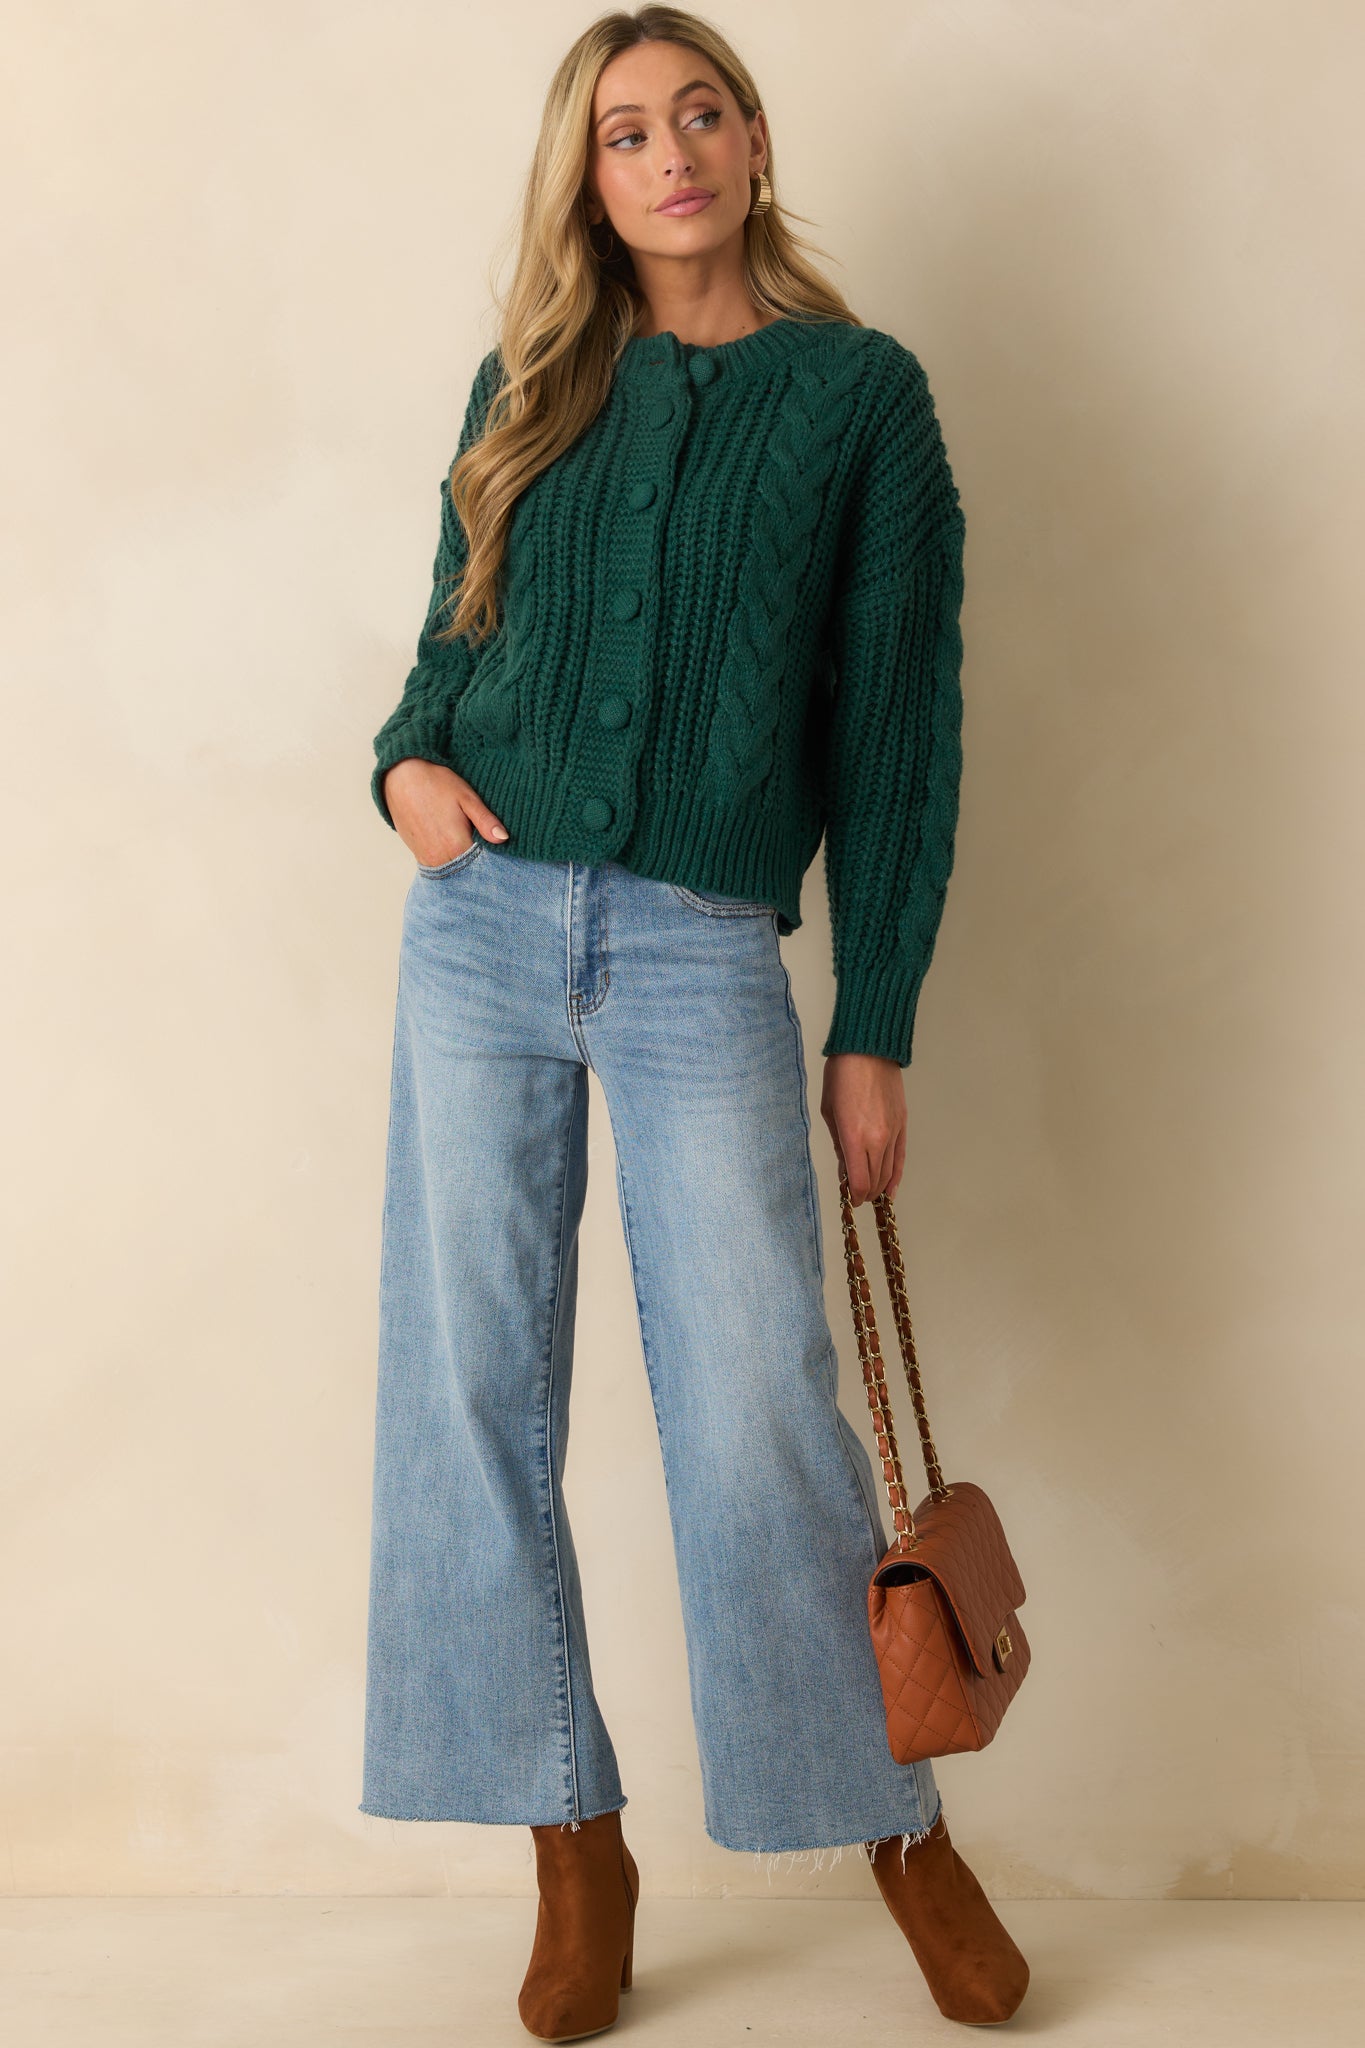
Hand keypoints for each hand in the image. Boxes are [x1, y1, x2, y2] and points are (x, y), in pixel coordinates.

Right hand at [383, 758, 508, 866]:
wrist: (401, 777)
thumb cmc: (436, 783)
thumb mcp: (466, 798)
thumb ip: (486, 821)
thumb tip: (504, 838)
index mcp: (456, 845)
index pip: (483, 863)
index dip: (492, 856)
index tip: (497, 846)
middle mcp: (440, 857)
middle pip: (467, 868)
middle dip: (477, 860)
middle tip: (480, 840)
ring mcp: (427, 858)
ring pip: (453, 868)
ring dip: (462, 859)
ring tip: (463, 838)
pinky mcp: (418, 854)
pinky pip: (439, 864)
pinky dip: (448, 858)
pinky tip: (451, 842)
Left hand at [820, 1053, 905, 1204]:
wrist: (868, 1051)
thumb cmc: (841, 1076)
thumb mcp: (829, 1112)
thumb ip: (838, 1145)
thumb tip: (845, 1168)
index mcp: (853, 1137)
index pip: (858, 1182)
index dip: (853, 1196)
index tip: (848, 1199)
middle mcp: (876, 1139)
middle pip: (874, 1181)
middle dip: (864, 1193)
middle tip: (855, 1195)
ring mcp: (893, 1133)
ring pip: (889, 1172)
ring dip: (879, 1187)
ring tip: (870, 1193)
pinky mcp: (903, 1125)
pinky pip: (901, 1158)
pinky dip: (896, 1176)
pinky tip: (891, 1189)